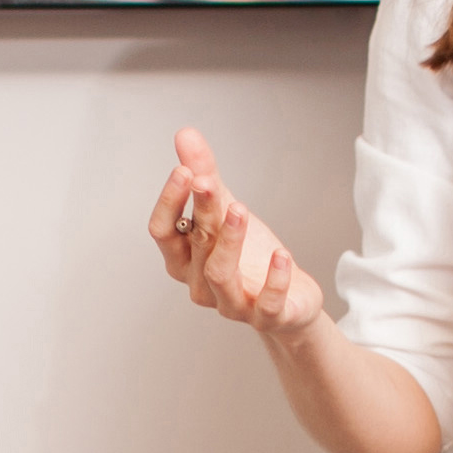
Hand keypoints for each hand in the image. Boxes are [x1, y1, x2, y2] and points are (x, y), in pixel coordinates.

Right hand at [149, 128, 323, 345]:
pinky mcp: (266, 317)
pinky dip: (273, 279)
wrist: (289, 300)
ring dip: (229, 240)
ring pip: (220, 274)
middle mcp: (199, 285)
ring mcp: (231, 304)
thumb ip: (205, 175)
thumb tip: (185, 135)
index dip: (170, 201)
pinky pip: (265, 303)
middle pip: (195, 244)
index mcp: (183, 260)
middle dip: (202, 210)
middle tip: (208, 181)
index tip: (184, 170)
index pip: (163, 232)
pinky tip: (281, 254)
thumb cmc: (250, 256)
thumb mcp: (227, 211)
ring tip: (240, 209)